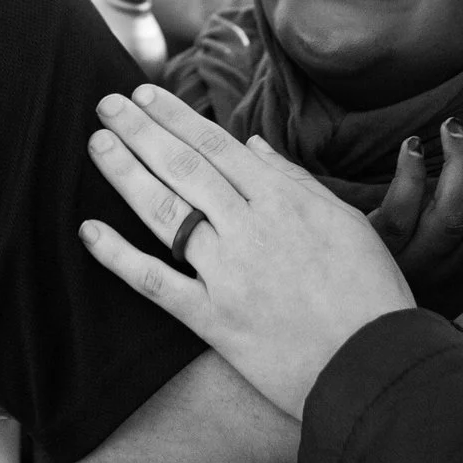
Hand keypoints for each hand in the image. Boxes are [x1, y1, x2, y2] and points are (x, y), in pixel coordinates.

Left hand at [82, 85, 413, 419]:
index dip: (175, 117)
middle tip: (107, 104)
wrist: (375, 367)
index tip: (144, 95)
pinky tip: (88, 232)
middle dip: (142, 131)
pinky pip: (156, 283)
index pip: (217, 146)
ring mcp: (227, 274)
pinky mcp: (213, 321)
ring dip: (126, 174)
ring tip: (98, 143)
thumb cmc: (371, 292)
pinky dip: (118, 257)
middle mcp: (249, 229)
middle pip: (184, 168)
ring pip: (165, 213)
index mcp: (284, 201)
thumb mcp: (347, 221)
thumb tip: (252, 144)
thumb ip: (295, 181)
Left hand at [367, 113, 462, 316]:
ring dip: (460, 160)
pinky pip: (399, 216)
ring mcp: (416, 266)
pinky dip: (409, 176)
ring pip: (453, 216)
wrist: (353, 315)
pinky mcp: (378, 256)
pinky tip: (410, 147)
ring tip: (451, 127)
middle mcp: (453, 271)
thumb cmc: (406, 270)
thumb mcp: (451, 261)